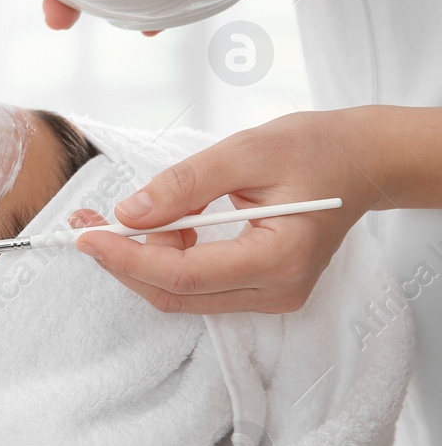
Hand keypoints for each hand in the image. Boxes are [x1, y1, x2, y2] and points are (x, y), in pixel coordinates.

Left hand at [70, 111, 385, 314]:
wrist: (361, 160)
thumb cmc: (314, 149)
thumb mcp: (246, 151)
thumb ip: (184, 185)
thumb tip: (128, 214)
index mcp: (279, 259)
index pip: (183, 275)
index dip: (127, 258)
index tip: (85, 236)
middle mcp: (277, 290)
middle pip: (176, 293)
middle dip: (123, 261)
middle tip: (84, 226)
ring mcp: (270, 296)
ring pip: (181, 294)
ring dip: (140, 260)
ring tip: (114, 218)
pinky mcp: (259, 289)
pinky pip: (196, 285)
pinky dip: (164, 258)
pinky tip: (155, 225)